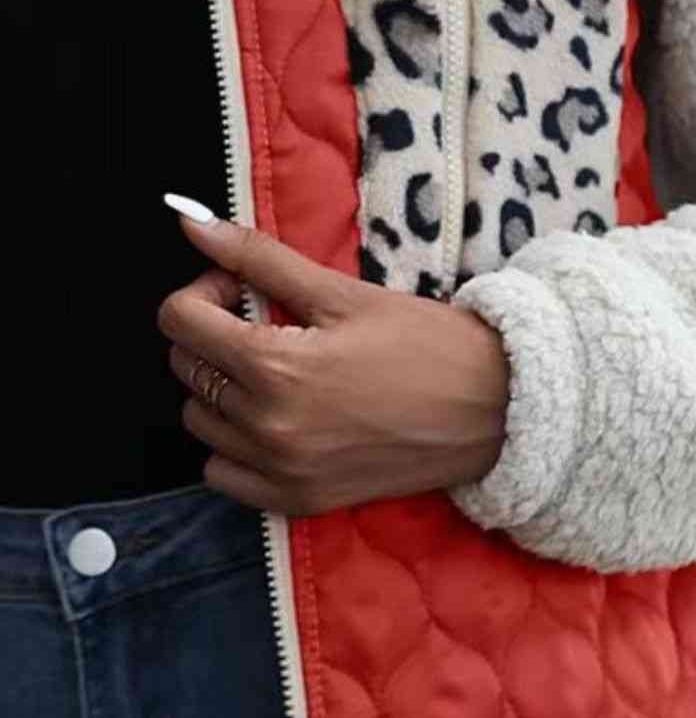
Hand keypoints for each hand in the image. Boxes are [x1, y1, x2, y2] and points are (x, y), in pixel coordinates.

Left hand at [157, 211, 509, 515]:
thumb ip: (257, 258)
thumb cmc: (427, 344)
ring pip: (201, 423)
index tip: (241, 291)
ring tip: (274, 374)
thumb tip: (188, 217)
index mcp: (276, 367)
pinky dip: (233, 448)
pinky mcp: (300, 500)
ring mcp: (283, 471)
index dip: (204, 292)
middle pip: (187, 369)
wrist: (494, 410)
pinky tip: (274, 422)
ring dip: (221, 390)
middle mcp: (270, 427)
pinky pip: (224, 475)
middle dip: (213, 335)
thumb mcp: (342, 292)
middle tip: (266, 324)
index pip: (180, 321)